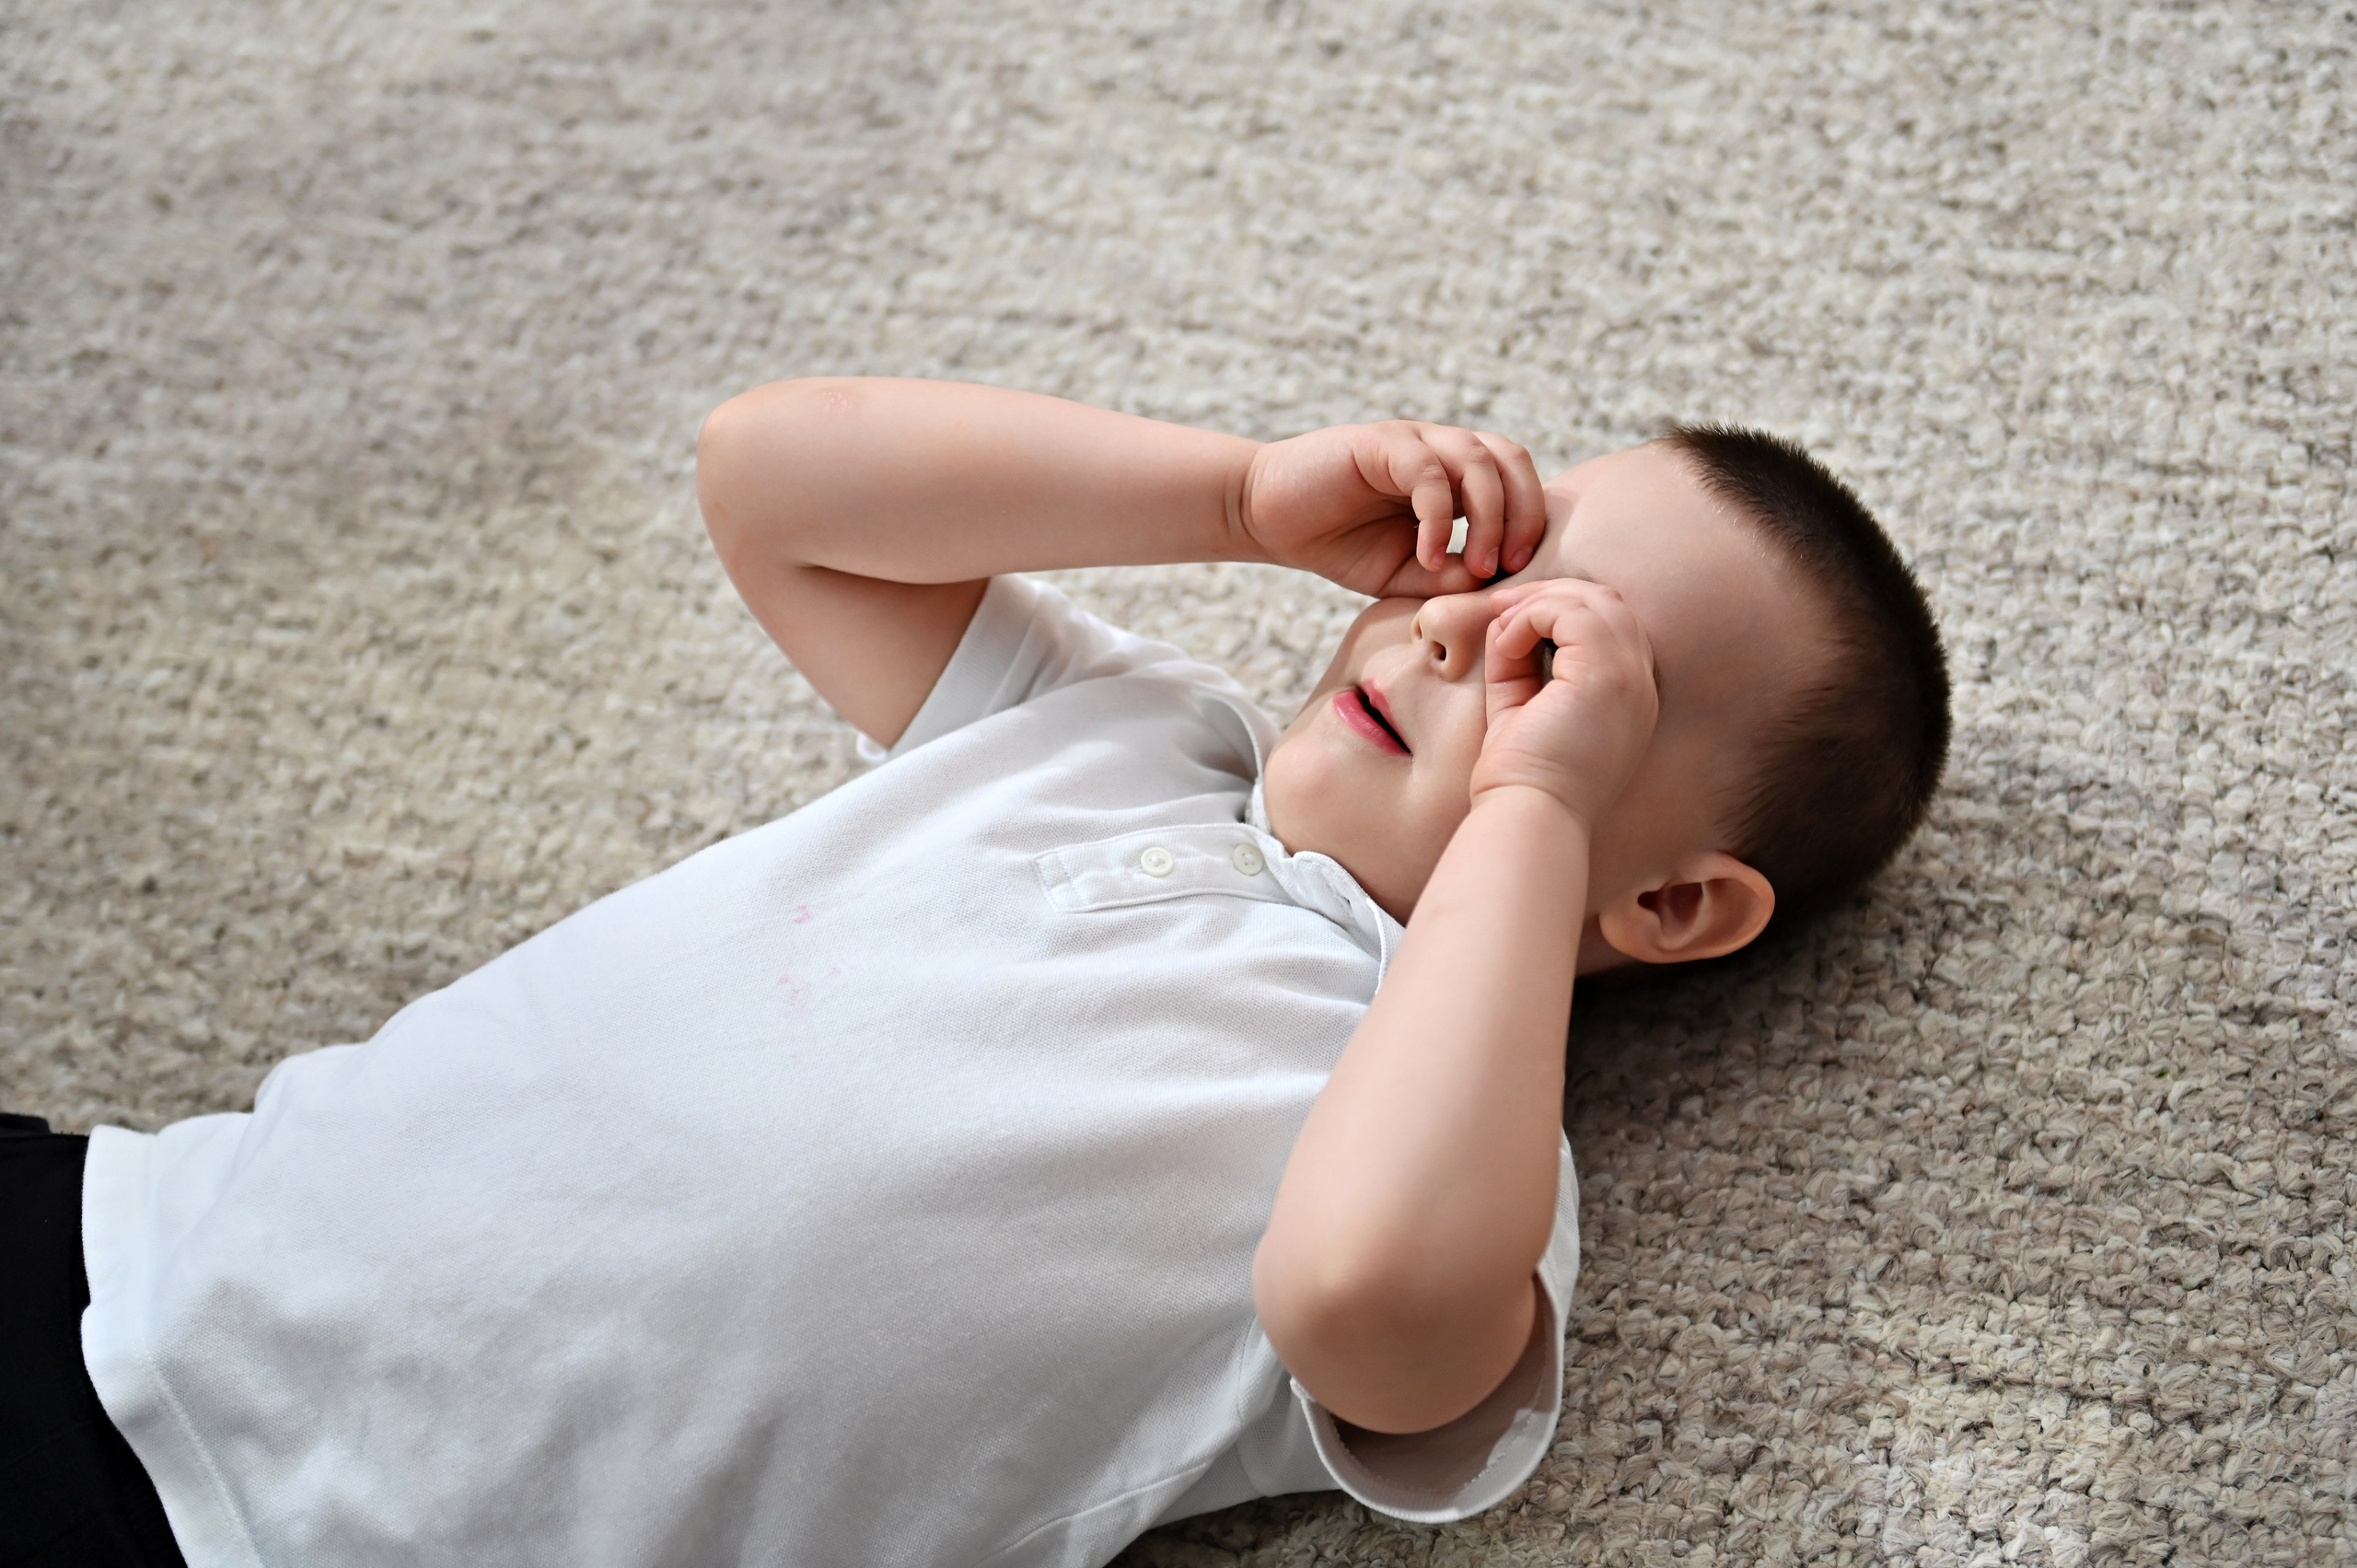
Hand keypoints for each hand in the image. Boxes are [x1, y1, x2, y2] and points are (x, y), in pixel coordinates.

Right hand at [1238, 422, 1548, 597]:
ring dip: (1490, 516)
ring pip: (1478, 460)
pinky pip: (1430, 472)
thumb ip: (1448, 575)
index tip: (1519, 571)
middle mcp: (1441, 450)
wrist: (1268, 516)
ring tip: (1479, 566)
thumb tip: (1494, 583)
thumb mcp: (1403, 573)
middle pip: (1510, 459)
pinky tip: (1427, 555)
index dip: (1530, 520)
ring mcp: (1413, 441)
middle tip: (1511, 564)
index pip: (1516, 479)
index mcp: (1455, 476)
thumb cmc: (1337, 543)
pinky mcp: (1382, 443)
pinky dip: (1439, 517)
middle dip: (1523, 512)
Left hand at [1470, 579, 1658, 831]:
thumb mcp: (1521, 705)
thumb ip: (1519, 662)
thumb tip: (1504, 618)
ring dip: (1539, 603)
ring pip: (1594, 600)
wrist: (1530, 815)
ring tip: (1501, 626)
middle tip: (1500, 606)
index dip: (1560, 611)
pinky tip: (1506, 643)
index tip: (1509, 619)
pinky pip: (1571, 613)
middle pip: (1608, 604)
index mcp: (1629, 698)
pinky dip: (1532, 616)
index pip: (1610, 628)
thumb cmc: (1521, 776)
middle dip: (1551, 595)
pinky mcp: (1608, 675)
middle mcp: (1641, 686)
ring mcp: (1631, 678)